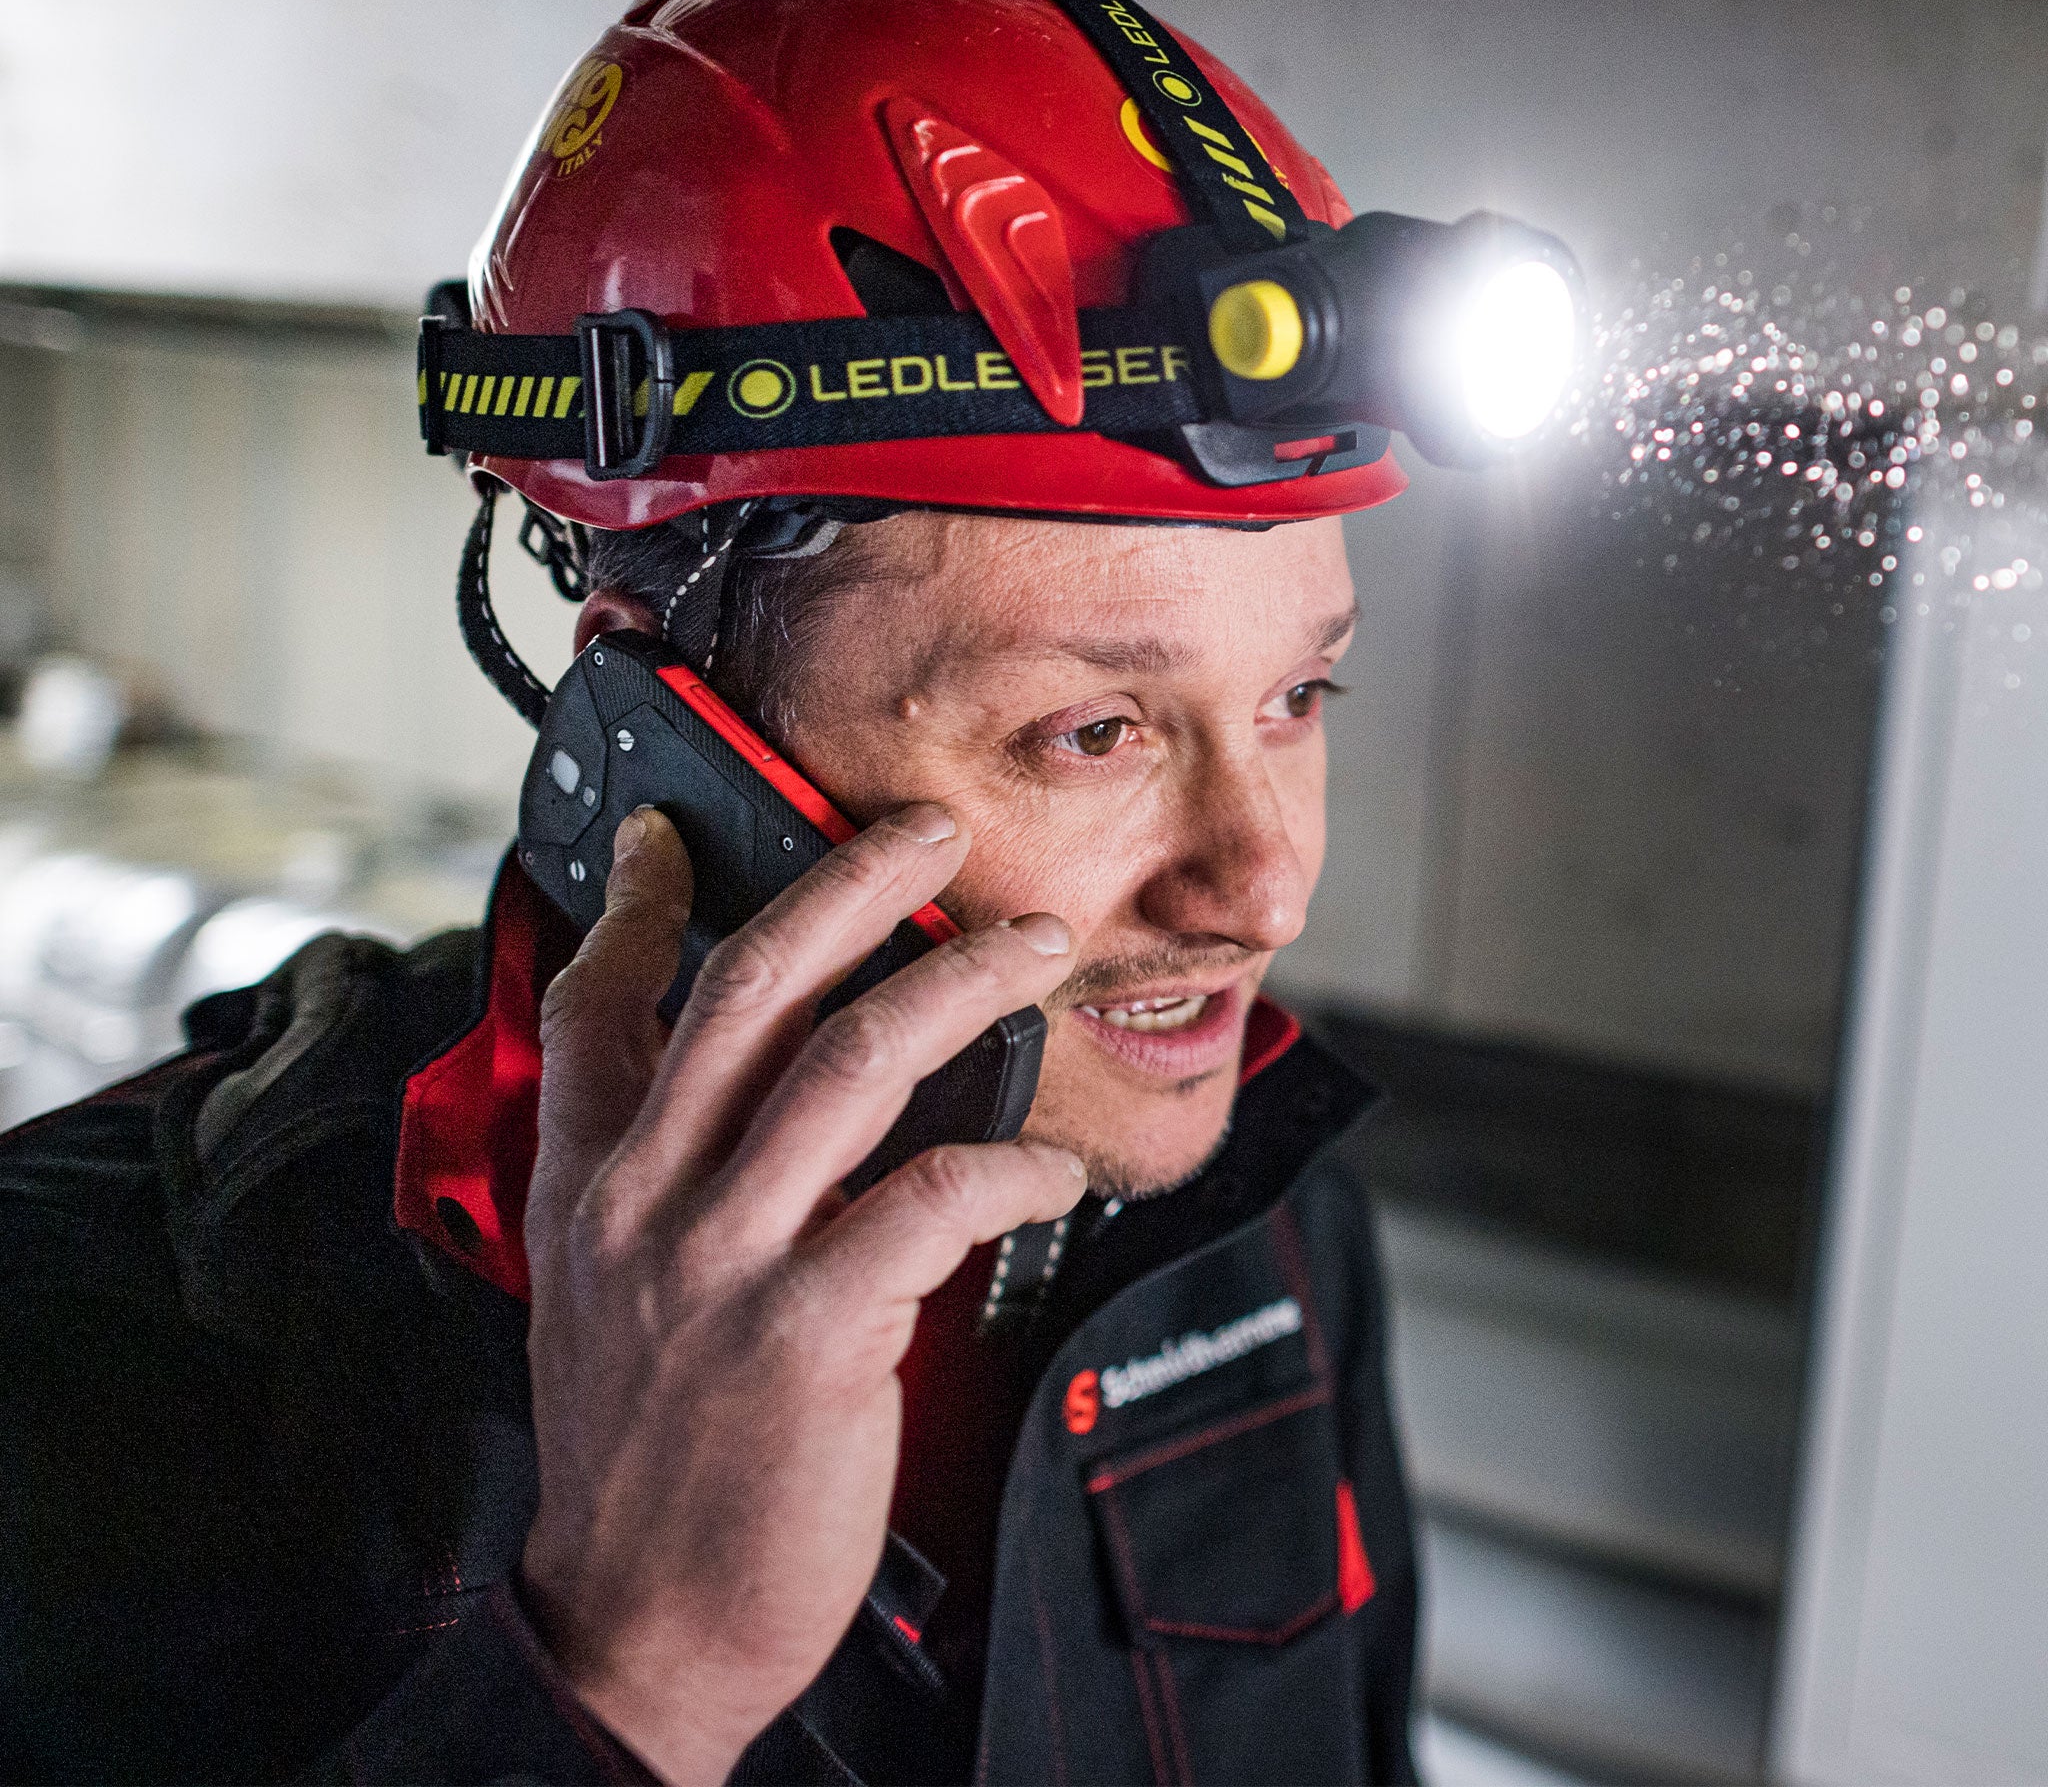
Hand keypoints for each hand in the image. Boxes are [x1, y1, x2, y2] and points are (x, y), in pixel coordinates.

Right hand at [519, 803, 1083, 1785]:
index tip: (682, 829)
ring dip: (961, 985)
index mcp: (591, 1183)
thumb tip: (763, 1093)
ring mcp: (725, 1260)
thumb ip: (661, 1183)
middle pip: (755, 985)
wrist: (639, 1626)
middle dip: (850, 883)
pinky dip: (1010, 1163)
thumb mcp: (602, 1298)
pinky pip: (934, 1197)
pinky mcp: (810, 1332)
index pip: (600, 1001)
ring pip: (855, 1059)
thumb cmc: (645, 1457)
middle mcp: (648, 1200)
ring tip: (1032, 949)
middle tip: (926, 832)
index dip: (644, 899)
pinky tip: (1052, 1162)